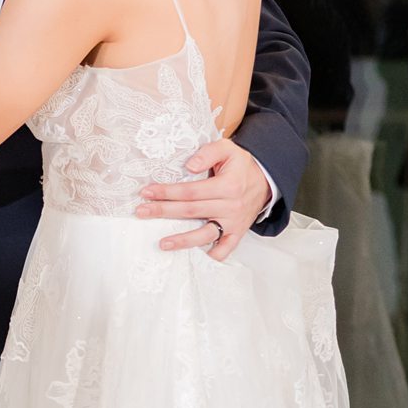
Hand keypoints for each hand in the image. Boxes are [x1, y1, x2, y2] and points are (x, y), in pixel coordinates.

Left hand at [136, 138, 270, 260]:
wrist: (266, 179)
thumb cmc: (241, 165)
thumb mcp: (228, 149)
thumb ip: (208, 153)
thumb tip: (189, 166)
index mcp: (228, 186)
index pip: (191, 191)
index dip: (167, 192)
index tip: (147, 192)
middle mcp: (231, 206)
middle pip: (191, 211)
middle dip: (164, 212)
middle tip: (141, 212)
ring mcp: (234, 222)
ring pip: (205, 234)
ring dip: (183, 240)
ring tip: (162, 244)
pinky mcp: (237, 233)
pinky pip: (225, 249)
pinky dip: (212, 255)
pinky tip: (194, 258)